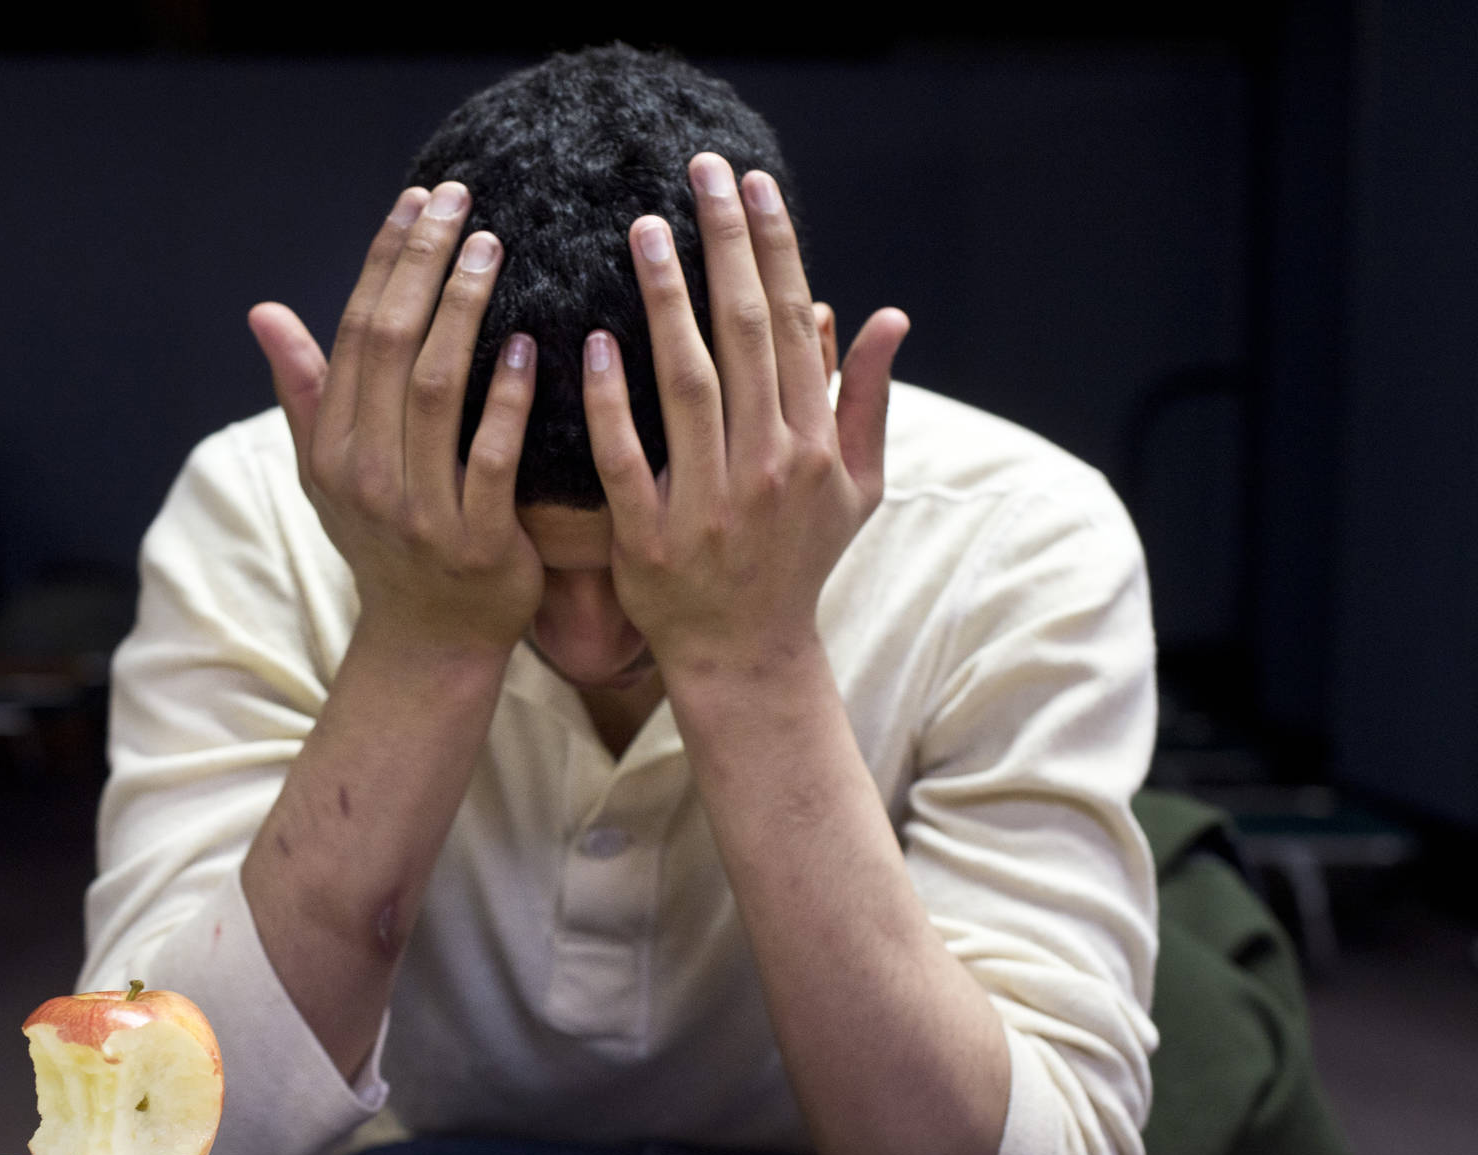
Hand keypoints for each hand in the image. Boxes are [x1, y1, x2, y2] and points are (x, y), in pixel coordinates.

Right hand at [248, 184, 542, 655]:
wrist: (429, 641)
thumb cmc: (385, 543)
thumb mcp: (330, 472)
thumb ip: (306, 390)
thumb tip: (262, 312)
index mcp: (332, 447)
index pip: (355, 331)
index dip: (386, 260)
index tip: (420, 199)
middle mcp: (364, 472)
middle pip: (390, 345)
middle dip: (425, 264)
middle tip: (463, 200)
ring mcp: (417, 508)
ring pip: (435, 389)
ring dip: (463, 310)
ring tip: (493, 247)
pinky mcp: (474, 540)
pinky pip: (491, 458)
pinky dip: (505, 400)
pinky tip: (526, 346)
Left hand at [580, 152, 908, 682]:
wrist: (749, 657)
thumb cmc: (798, 562)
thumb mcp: (855, 487)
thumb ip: (865, 398)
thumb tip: (884, 312)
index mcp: (814, 443)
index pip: (794, 323)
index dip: (776, 247)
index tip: (755, 182)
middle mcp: (769, 464)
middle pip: (747, 334)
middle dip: (726, 245)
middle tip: (699, 171)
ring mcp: (711, 501)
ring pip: (690, 383)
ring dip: (670, 301)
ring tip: (646, 228)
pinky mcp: (652, 537)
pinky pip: (628, 457)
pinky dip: (614, 400)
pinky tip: (595, 339)